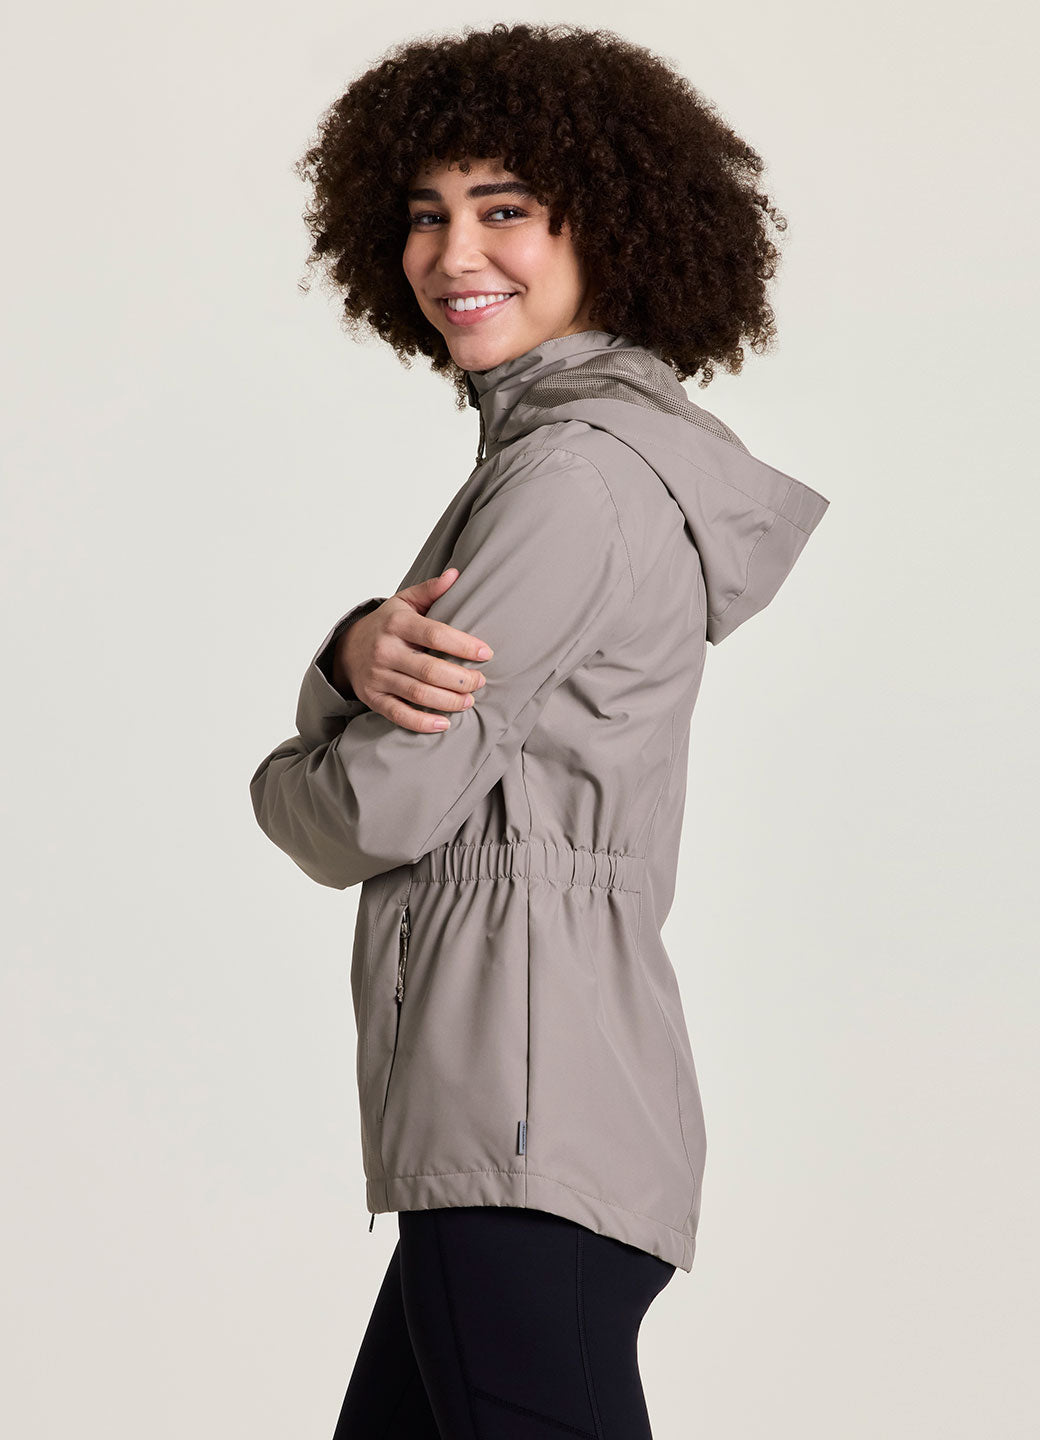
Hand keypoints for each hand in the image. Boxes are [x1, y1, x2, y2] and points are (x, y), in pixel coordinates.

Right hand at [333, 569, 493, 732]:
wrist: (347, 648)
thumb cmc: (386, 624)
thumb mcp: (404, 602)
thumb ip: (430, 590)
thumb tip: (456, 575)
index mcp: (397, 623)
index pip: (435, 634)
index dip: (463, 645)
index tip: (486, 653)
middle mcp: (385, 650)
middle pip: (429, 670)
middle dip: (461, 679)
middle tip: (480, 682)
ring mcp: (377, 676)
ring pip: (418, 694)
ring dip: (448, 701)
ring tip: (469, 701)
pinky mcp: (372, 698)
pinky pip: (399, 714)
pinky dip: (422, 723)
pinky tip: (444, 724)